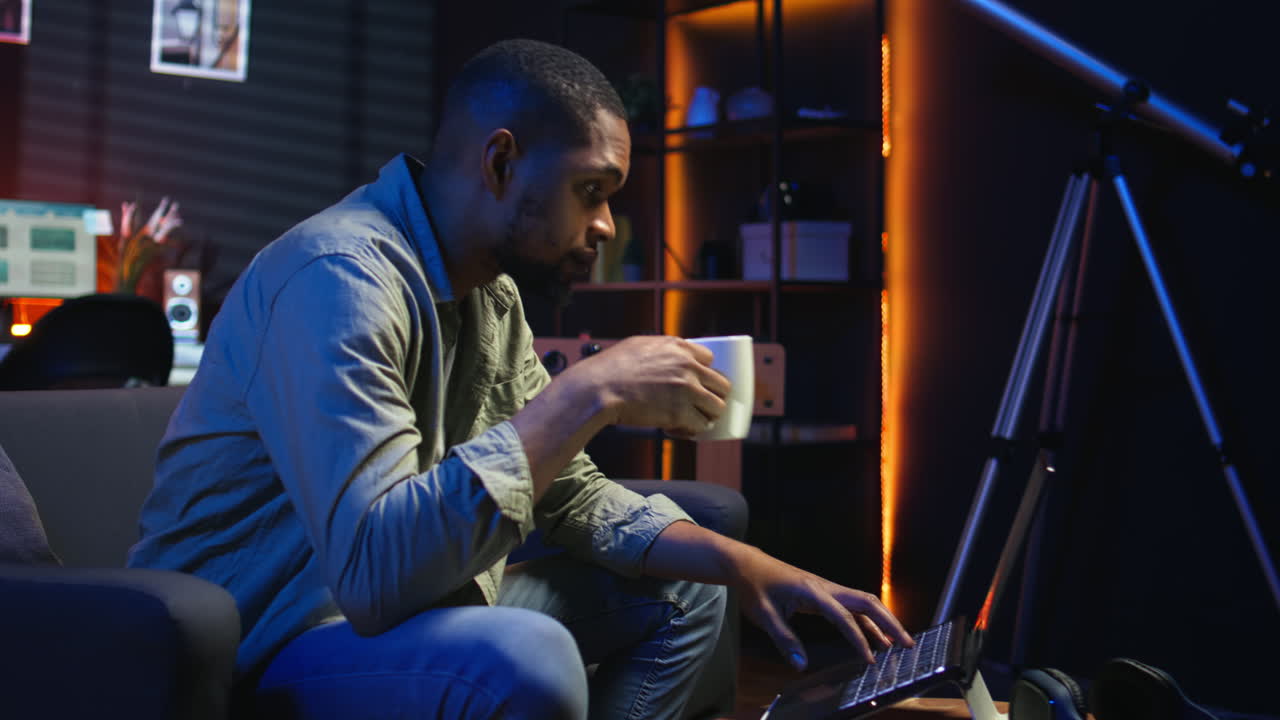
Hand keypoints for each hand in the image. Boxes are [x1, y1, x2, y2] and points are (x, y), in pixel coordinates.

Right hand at [566, 335, 729, 437]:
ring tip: (691, 420)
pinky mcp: (680, 413)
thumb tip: (668, 355)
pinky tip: (677, 429)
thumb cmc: (612, 367)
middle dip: (713, 397)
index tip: (697, 383)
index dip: (704, 373)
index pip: (710, 359)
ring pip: (717, 408)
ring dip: (706, 416)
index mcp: (679, 348)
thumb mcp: (640, 345)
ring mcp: (687, 390)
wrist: (599, 387)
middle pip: (722, 384)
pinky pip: (700, 426)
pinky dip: (691, 431)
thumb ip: (661, 349)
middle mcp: (688, 367)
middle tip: (701, 406)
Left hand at [733, 546, 912, 669]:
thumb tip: (801, 665)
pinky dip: (867, 621)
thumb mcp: (764, 616)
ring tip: (899, 643)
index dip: (859, 639)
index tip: (870, 659)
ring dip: (883, 620)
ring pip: (863, 602)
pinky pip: (852, 607)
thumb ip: (784, 640)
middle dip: (889, 622)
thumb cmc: (756, 587)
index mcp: (812, 591)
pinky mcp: (824, 593)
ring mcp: (827, 588)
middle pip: (866, 602)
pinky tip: (875, 637)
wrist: (749, 565)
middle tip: (908, 643)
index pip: (843, 617)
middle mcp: (825, 587)